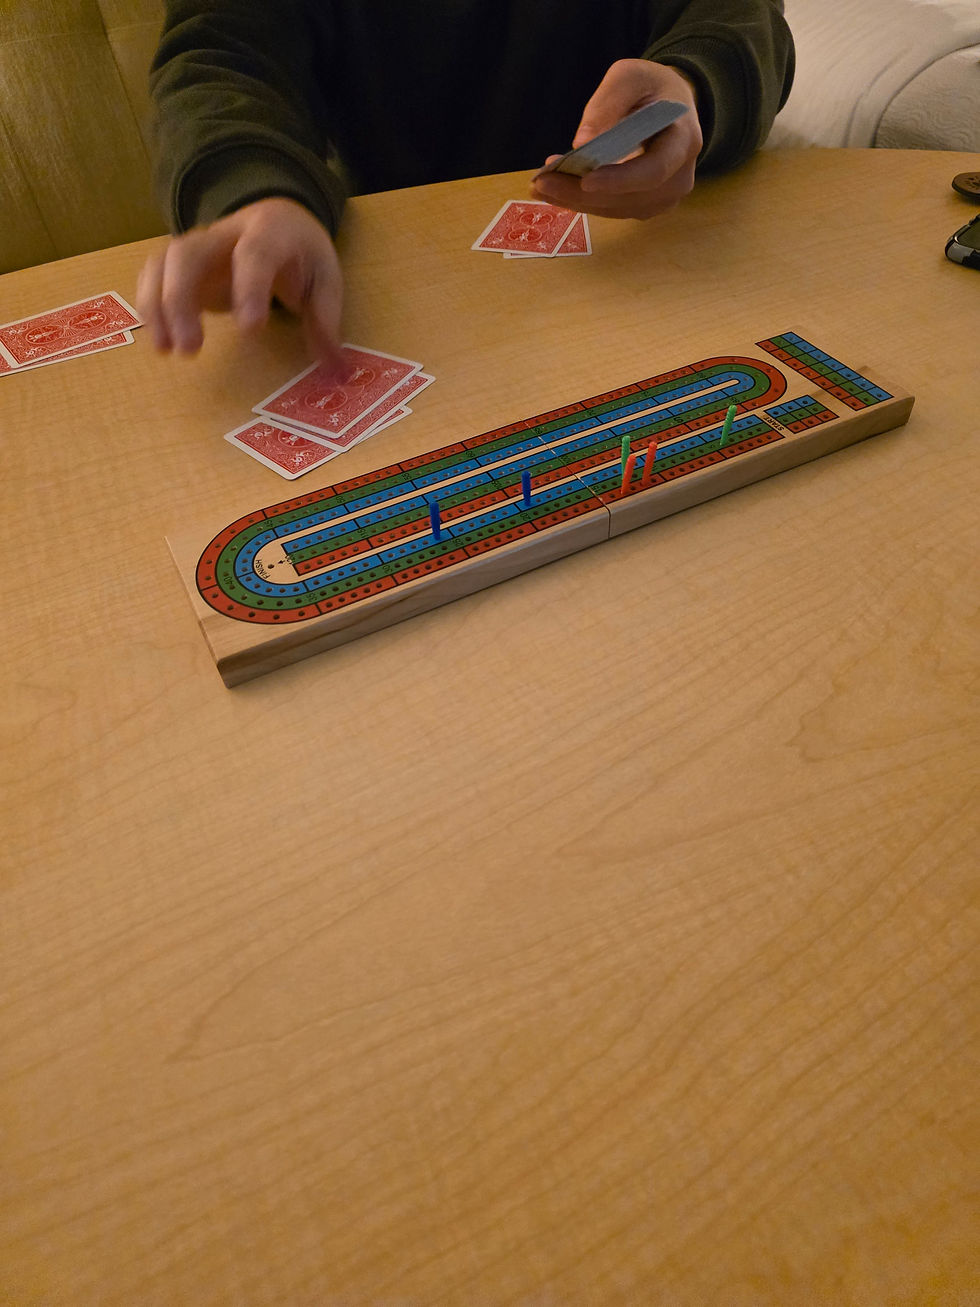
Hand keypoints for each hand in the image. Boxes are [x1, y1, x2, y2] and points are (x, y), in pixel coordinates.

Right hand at [137, 197, 344, 373]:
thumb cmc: (303, 254)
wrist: (278, 218)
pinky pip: (154, 274)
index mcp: (269, 232)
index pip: (254, 254)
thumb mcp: (326, 279)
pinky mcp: (183, 264)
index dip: (248, 288)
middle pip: (189, 253)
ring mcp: (199, 246)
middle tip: (190, 350)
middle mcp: (225, 234)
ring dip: (157, 306)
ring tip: (166, 351)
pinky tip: (159, 341)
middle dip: (181, 299)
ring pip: (162, 262)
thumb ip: (326, 320)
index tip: (248, 330)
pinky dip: (149, 305)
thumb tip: (338, 371)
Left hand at [530, 60, 701, 219]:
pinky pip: (613, 210)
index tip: (585, 179)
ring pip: (616, 209)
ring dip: (575, 201)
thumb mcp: (630, 76)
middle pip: (628, 197)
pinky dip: (582, 202)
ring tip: (540, 186)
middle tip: (542, 182)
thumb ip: (608, 102)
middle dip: (581, 193)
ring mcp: (665, 198)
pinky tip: (555, 191)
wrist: (672, 108)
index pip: (654, 171)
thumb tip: (581, 143)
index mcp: (683, 140)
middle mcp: (679, 178)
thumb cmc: (652, 88)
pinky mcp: (647, 207)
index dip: (619, 179)